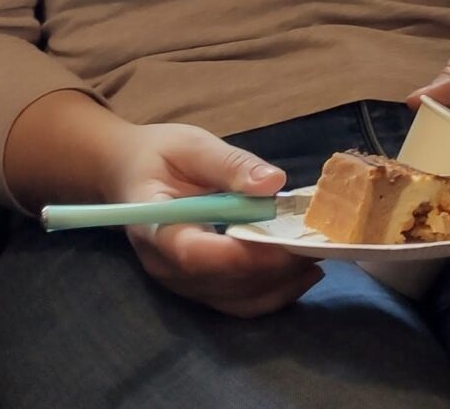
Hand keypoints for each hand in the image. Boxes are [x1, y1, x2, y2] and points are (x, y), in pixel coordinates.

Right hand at [105, 123, 317, 317]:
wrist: (130, 174)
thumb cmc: (158, 156)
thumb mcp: (192, 146)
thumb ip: (231, 164)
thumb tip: (273, 183)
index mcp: (156, 228)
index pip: (199, 255)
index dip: (247, 254)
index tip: (290, 240)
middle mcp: (166, 267)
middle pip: (225, 283)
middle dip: (276, 267)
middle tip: (319, 242)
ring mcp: (182, 284)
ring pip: (237, 300)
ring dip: (282, 284)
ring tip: (316, 255)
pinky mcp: (199, 288)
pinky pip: (239, 302)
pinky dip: (274, 292)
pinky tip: (302, 273)